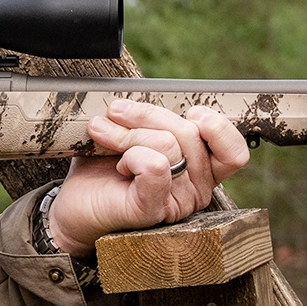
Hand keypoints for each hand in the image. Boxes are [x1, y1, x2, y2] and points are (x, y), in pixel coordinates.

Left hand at [46, 99, 250, 256]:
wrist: (72, 206)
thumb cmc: (102, 168)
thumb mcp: (133, 135)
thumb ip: (152, 120)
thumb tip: (145, 95)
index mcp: (199, 170)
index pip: (234, 150)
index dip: (218, 126)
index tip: (191, 111)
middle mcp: (196, 189)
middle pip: (190, 133)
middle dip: (145, 116)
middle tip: (114, 114)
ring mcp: (176, 202)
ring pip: (168, 144)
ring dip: (126, 134)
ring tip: (104, 138)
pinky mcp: (152, 210)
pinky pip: (155, 166)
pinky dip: (131, 155)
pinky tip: (119, 166)